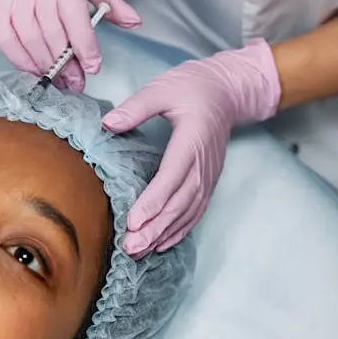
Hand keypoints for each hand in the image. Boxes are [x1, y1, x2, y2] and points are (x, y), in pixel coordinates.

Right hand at [0, 0, 140, 91]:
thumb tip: (133, 22)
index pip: (76, 18)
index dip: (85, 47)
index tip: (93, 67)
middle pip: (54, 34)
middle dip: (66, 65)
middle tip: (75, 82)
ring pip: (32, 42)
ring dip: (46, 66)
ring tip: (57, 80)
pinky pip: (7, 43)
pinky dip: (21, 60)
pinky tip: (33, 68)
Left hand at [101, 39, 281, 256]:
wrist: (229, 90)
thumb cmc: (194, 87)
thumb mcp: (163, 88)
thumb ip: (137, 106)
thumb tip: (108, 123)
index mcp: (192, 141)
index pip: (171, 177)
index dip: (153, 201)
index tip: (133, 221)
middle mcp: (203, 164)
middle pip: (179, 203)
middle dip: (154, 228)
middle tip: (130, 247)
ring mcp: (208, 175)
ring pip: (187, 212)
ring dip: (164, 234)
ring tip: (139, 251)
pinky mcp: (208, 181)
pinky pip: (195, 211)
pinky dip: (179, 230)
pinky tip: (162, 244)